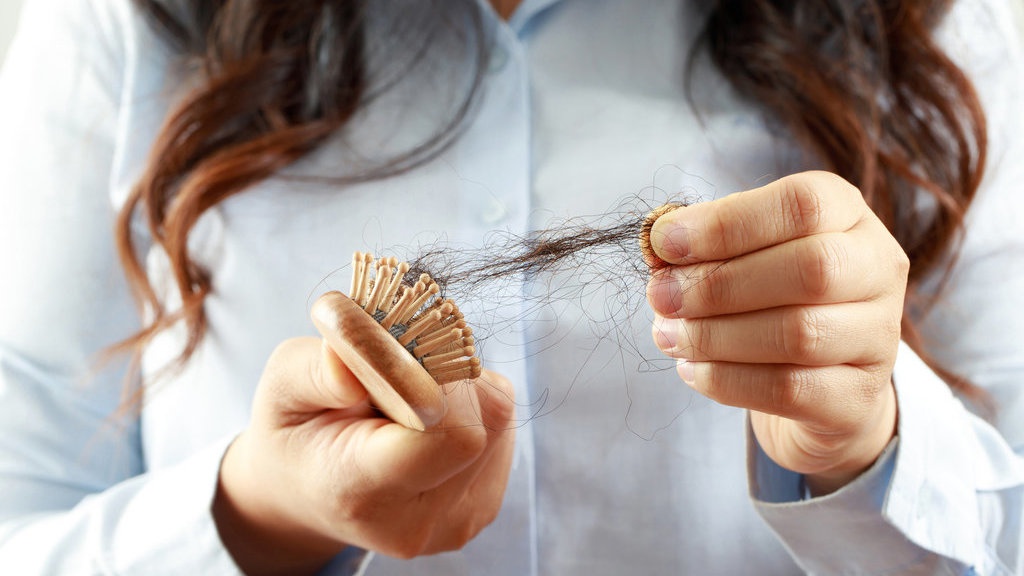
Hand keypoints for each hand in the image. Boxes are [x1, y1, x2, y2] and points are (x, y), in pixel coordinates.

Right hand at [213, 308, 514, 574]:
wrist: (308, 492)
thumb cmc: (296, 432)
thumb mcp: (281, 387)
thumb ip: (316, 369)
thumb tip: (367, 354)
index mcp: (360, 491)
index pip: (448, 436)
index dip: (439, 381)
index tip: (403, 353)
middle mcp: (417, 520)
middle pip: (480, 421)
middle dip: (448, 376)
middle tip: (401, 368)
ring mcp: (457, 521)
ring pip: (496, 417)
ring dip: (461, 388)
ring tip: (408, 397)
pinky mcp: (482, 507)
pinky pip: (501, 429)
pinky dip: (472, 408)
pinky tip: (428, 418)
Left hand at [646, 171, 904, 494]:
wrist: (816, 382)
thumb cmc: (766, 297)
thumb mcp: (736, 253)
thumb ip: (697, 244)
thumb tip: (656, 240)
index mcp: (846, 214)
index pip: (802, 204)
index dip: (726, 223)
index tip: (663, 242)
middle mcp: (876, 269)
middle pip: (811, 268)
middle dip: (718, 284)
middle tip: (661, 296)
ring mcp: (878, 338)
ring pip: (799, 335)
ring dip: (716, 335)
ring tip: (668, 335)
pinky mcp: (858, 398)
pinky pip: (790, 390)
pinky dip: (727, 380)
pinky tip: (692, 370)